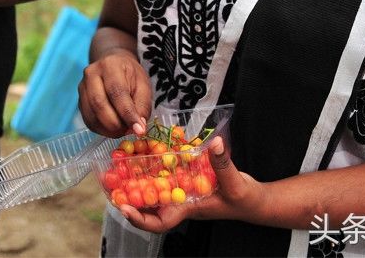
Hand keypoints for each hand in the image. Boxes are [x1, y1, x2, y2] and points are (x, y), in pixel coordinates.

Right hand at [79, 48, 152, 136]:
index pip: (117, 92)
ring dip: (109, 129)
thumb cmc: (130, 75)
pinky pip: (88, 121)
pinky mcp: (80, 100)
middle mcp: (91, 74)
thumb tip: (138, 128)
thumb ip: (142, 106)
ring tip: (123, 129)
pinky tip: (113, 128)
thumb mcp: (143, 85)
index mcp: (110, 66)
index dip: (128, 114)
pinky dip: (102, 130)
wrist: (113, 65)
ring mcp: (82, 87)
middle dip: (116, 124)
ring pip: (92, 116)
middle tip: (129, 130)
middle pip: (99, 105)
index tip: (139, 130)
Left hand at [111, 136, 263, 232]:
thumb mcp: (236, 183)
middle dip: (128, 196)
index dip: (140, 218)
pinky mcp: (186, 180)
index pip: (160, 222)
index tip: (124, 208)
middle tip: (110, 182)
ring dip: (138, 178)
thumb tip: (215, 143)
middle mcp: (180, 202)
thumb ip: (223, 164)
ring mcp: (182, 191)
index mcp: (188, 210)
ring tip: (119, 166)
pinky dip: (157, 164)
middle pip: (148, 205)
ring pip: (154, 188)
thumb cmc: (245, 200)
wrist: (254, 199)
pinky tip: (148, 150)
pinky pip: (166, 174)